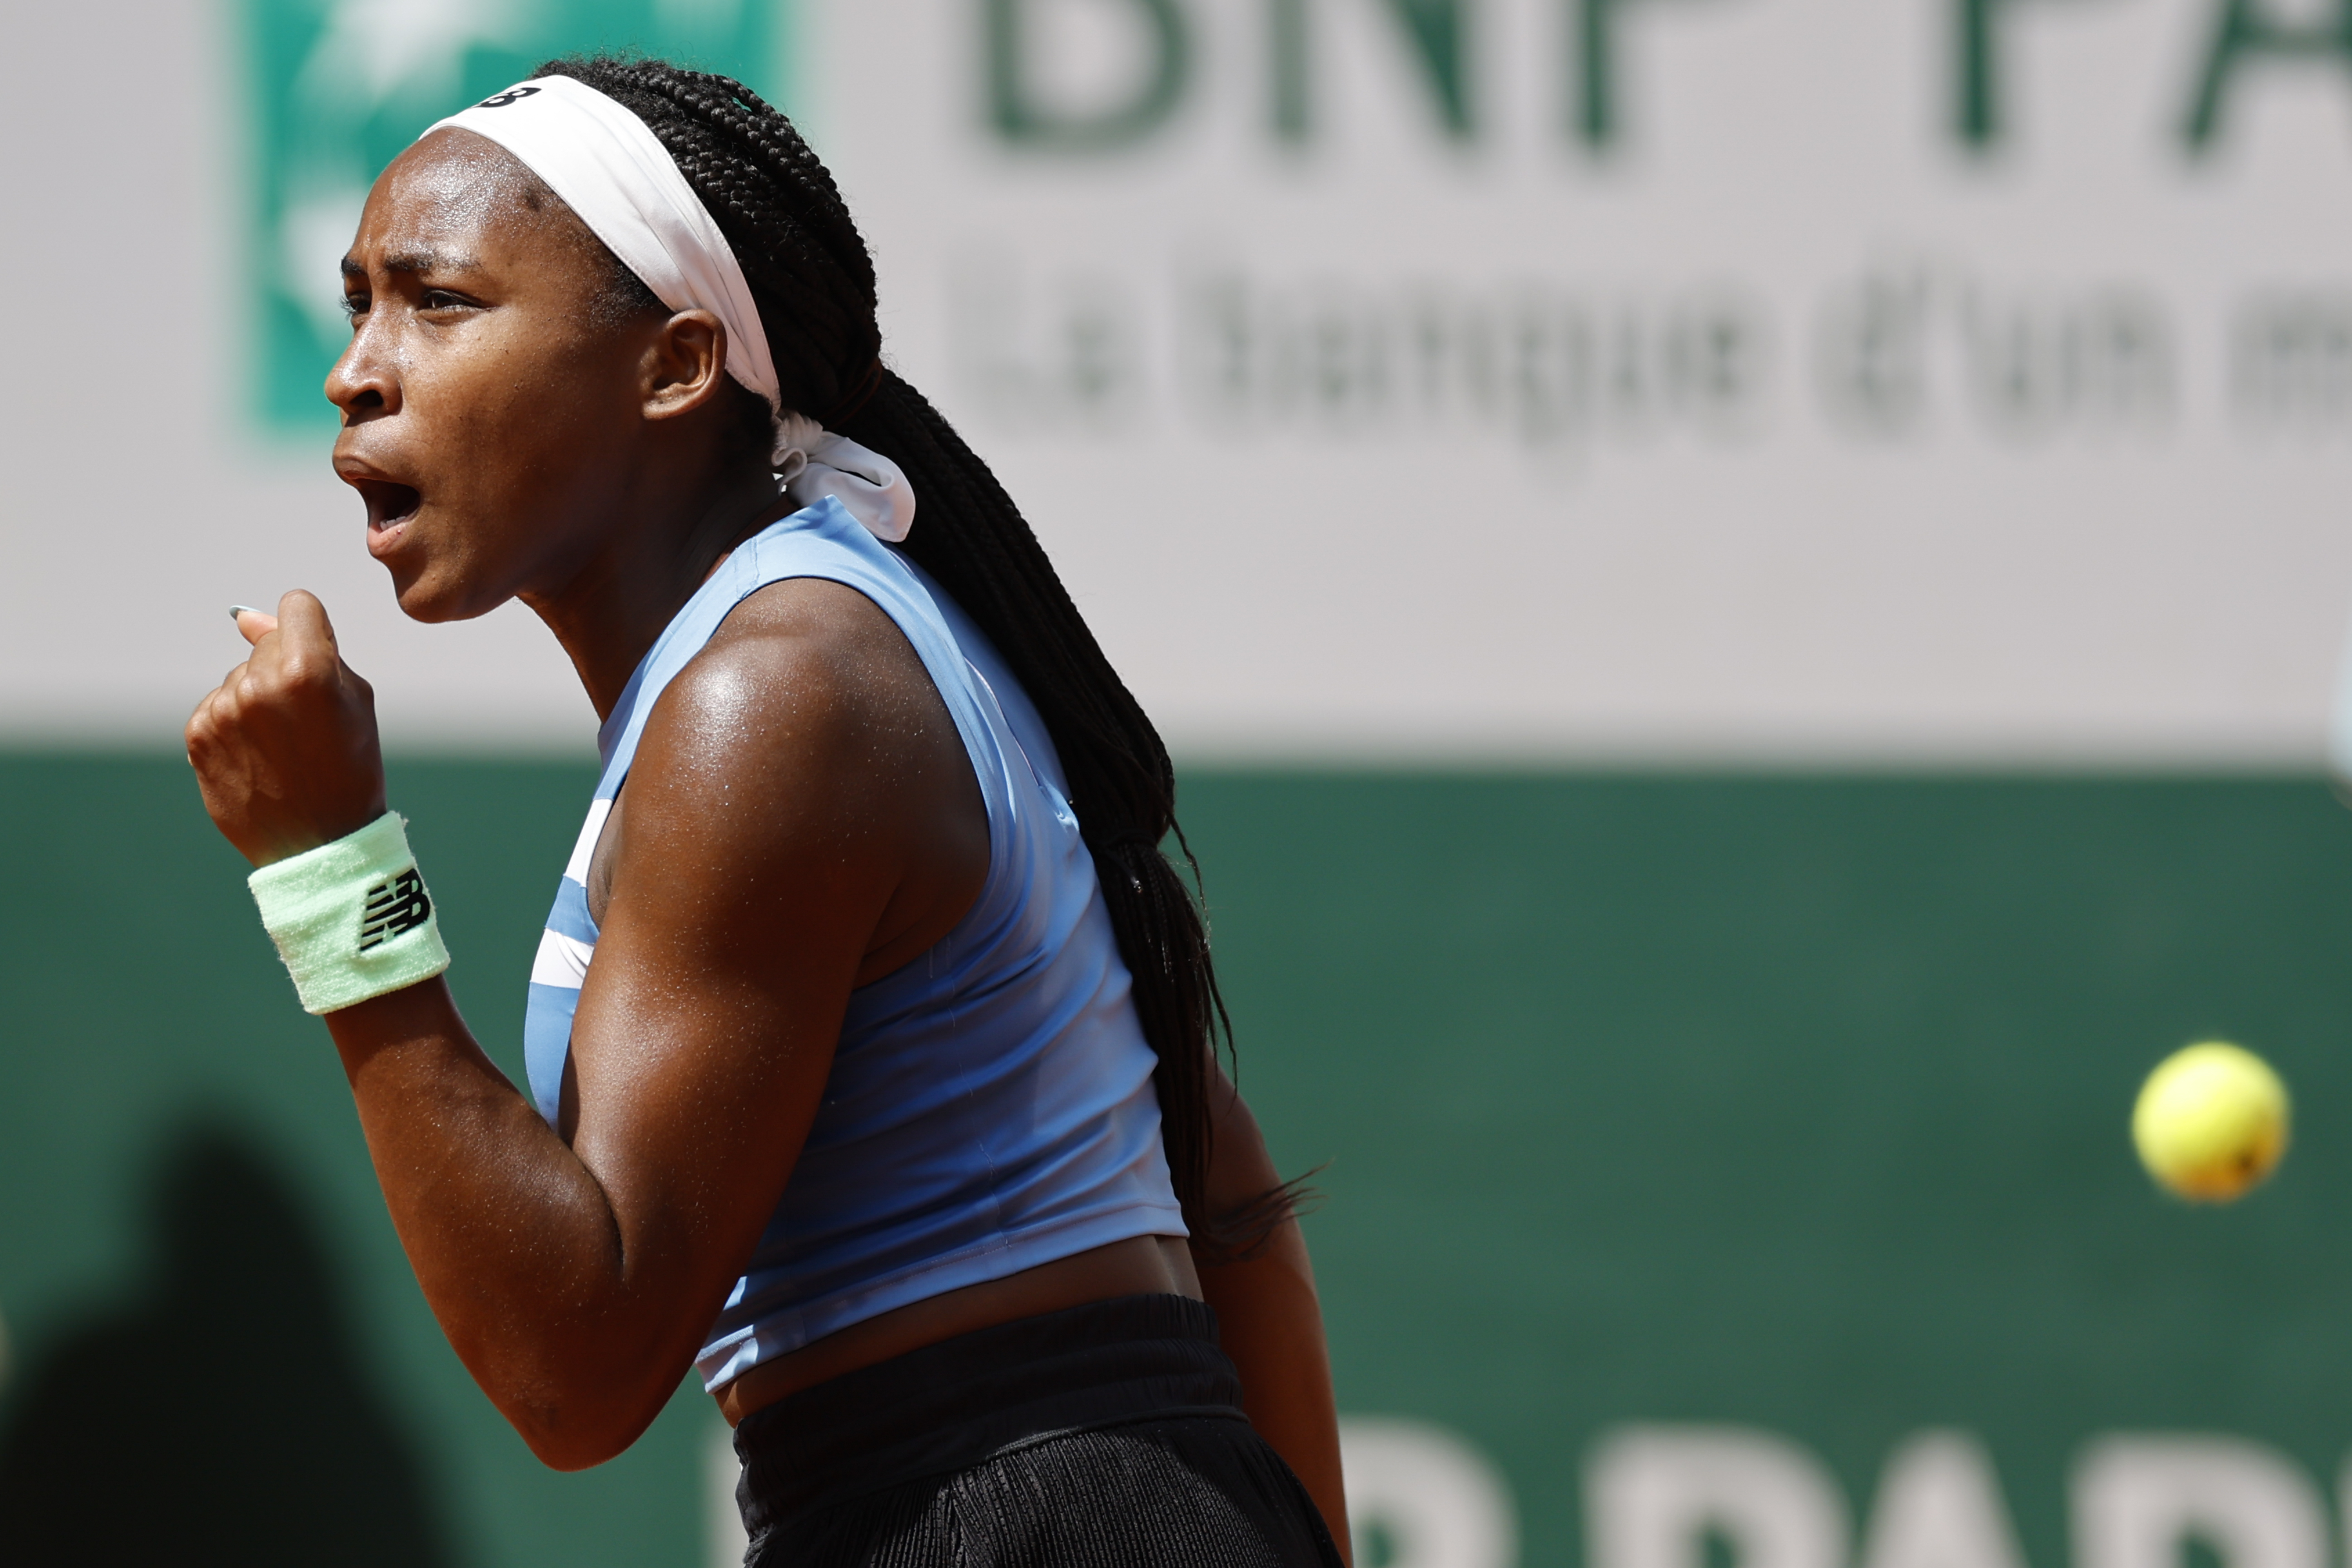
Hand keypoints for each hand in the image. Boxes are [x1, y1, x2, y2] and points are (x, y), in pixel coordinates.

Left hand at [187, 590, 387, 866]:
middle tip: (306, 720)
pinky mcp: (198, 734)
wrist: (319, 843)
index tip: (319, 659)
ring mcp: (223, 711)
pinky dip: (236, 723)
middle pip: (267, 642)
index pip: (297, 605)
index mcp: (307, 671)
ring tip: (283, 744)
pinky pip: (218, 704)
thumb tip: (245, 616)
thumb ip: (309, 649)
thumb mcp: (355, 703)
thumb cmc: (351, 770)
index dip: (312, 629)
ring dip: (259, 698)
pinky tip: (259, 756)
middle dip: (286, 667)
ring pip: (241, 675)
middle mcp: (258, 685)